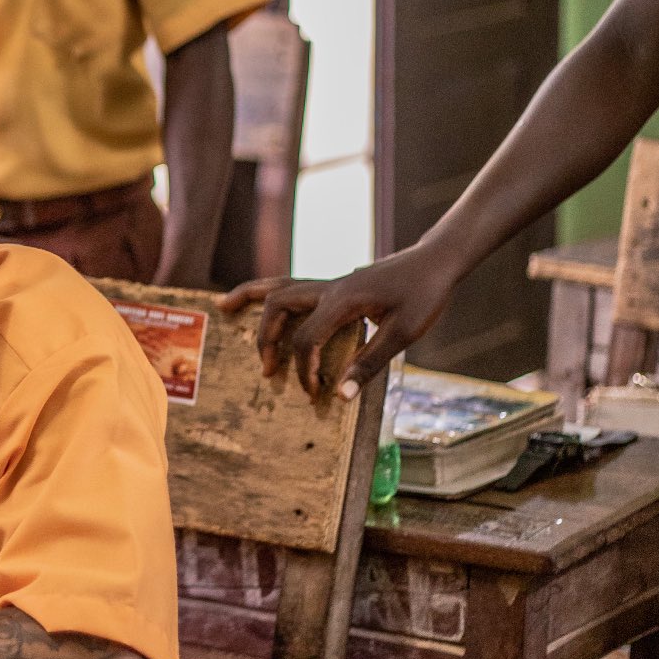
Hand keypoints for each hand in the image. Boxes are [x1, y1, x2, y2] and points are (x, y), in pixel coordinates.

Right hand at [220, 242, 459, 397]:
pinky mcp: (333, 286)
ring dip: (250, 299)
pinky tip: (257, 302)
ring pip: (277, 286)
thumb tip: (339, 396)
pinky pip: (290, 286)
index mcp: (344, 300)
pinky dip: (267, 293)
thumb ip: (369, 364)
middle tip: (267, 370)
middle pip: (278, 304)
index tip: (315, 392)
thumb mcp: (404, 334)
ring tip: (222, 307)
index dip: (304, 369)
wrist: (435, 262)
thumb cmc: (425, 295)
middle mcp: (329, 288)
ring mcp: (329, 283)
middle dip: (266, 337)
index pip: (306, 337)